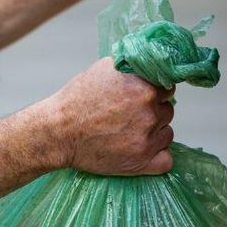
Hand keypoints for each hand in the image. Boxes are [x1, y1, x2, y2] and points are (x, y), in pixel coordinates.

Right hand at [41, 58, 175, 175]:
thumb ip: (133, 66)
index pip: (167, 88)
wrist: (58, 132)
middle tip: (129, 116)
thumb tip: (151, 64)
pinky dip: (158, 156)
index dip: (154, 92)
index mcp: (144, 88)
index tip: (140, 98)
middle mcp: (149, 113)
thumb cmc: (77, 100)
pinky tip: (143, 150)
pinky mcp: (141, 162)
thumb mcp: (104, 69)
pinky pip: (166, 160)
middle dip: (153, 112)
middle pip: (167, 111)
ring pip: (166, 133)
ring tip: (129, 132)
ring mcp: (146, 139)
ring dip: (154, 133)